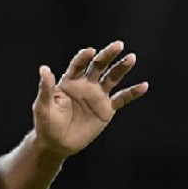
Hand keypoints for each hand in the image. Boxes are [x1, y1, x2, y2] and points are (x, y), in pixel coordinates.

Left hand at [32, 40, 147, 156]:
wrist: (57, 143)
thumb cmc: (46, 124)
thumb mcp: (43, 106)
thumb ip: (46, 88)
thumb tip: (44, 69)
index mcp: (69, 82)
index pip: (78, 65)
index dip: (84, 57)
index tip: (90, 52)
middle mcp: (85, 85)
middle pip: (98, 66)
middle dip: (107, 55)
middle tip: (118, 45)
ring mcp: (97, 96)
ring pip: (112, 78)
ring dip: (121, 68)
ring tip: (131, 58)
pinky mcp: (106, 110)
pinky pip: (121, 99)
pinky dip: (132, 93)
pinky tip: (143, 86)